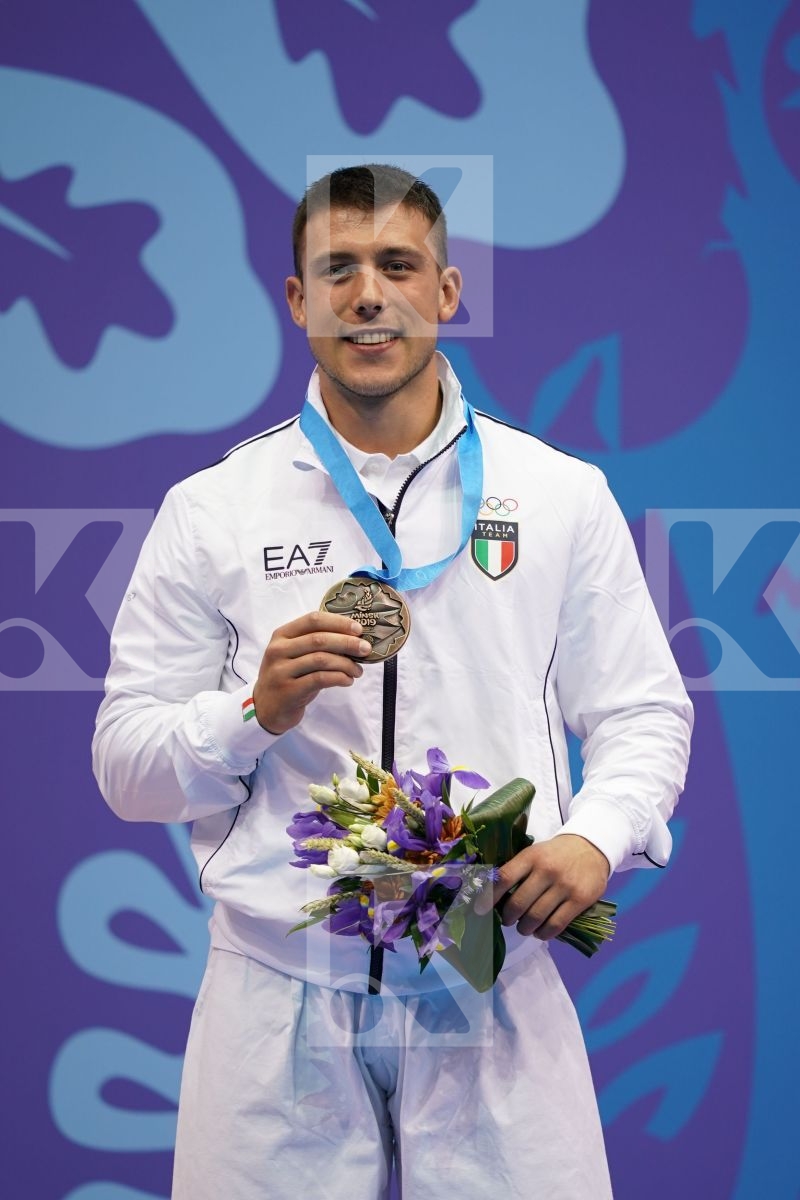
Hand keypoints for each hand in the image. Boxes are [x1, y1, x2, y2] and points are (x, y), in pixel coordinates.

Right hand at [252, 611, 372, 734]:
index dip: (338, 623)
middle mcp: (278, 650)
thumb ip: (316, 643)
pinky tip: (348, 680)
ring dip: (346, 664)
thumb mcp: (294, 655)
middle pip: (319, 639)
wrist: (265, 708)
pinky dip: (339, 678)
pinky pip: (320, 679)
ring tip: (358, 671)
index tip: (358, 629)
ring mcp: (281, 671)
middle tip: (365, 649)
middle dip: (347, 643)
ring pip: (321, 659)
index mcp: (282, 635)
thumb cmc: (288, 677)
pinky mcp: (288, 691)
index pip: (313, 620)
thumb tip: (354, 638)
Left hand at [473, 834, 609, 939]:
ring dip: (525, 928)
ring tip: (524, 928)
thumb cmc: (555, 854)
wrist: (591, 847)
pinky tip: (540, 932)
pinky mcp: (580, 900)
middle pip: (518, 903)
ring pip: (536, 917)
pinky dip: (544, 934)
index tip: (480, 910)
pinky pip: (556, 925)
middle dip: (508, 918)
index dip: (489, 898)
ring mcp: (564, 885)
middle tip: (508, 920)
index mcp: (531, 856)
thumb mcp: (534, 853)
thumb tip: (492, 897)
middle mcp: (546, 870)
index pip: (504, 878)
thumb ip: (517, 871)